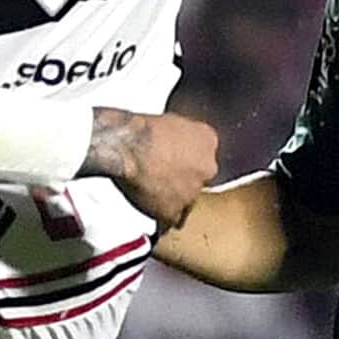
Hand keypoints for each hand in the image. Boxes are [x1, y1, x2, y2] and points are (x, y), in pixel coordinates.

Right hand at [84, 106, 222, 230]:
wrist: (129, 147)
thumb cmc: (142, 128)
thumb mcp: (170, 121)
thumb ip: (181, 136)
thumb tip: (172, 145)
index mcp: (208, 139)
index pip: (206, 152)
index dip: (189, 157)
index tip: (175, 158)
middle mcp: (208, 167)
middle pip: (200, 177)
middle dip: (185, 178)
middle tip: (163, 175)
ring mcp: (192, 191)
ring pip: (187, 199)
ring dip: (175, 197)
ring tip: (154, 192)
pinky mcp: (175, 210)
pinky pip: (172, 218)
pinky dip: (163, 215)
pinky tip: (152, 207)